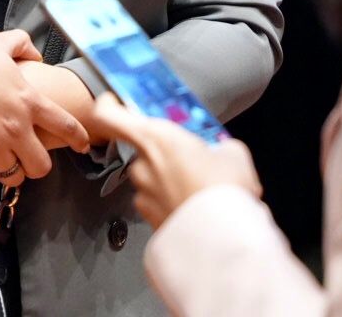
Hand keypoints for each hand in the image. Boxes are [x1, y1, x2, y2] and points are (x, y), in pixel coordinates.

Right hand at [0, 28, 90, 184]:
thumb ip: (22, 45)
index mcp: (28, 100)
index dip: (79, 138)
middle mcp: (15, 128)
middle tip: (27, 154)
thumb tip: (34, 54)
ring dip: (10, 169)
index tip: (83, 145)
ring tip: (1, 158)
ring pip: (15, 178)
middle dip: (36, 163)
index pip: (66, 126)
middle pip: (42, 166)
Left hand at [90, 93, 261, 228]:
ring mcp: (143, 195)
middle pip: (142, 150)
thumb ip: (218, 146)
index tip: (116, 101)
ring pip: (152, 178)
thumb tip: (220, 151)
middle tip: (190, 158)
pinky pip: (158, 202)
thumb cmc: (224, 189)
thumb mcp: (233, 153)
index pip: (109, 115)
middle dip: (164, 153)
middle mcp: (141, 165)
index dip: (109, 105)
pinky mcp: (149, 220)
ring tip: (201, 188)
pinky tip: (196, 207)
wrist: (224, 240)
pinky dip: (172, 202)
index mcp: (155, 138)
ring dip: (170, 179)